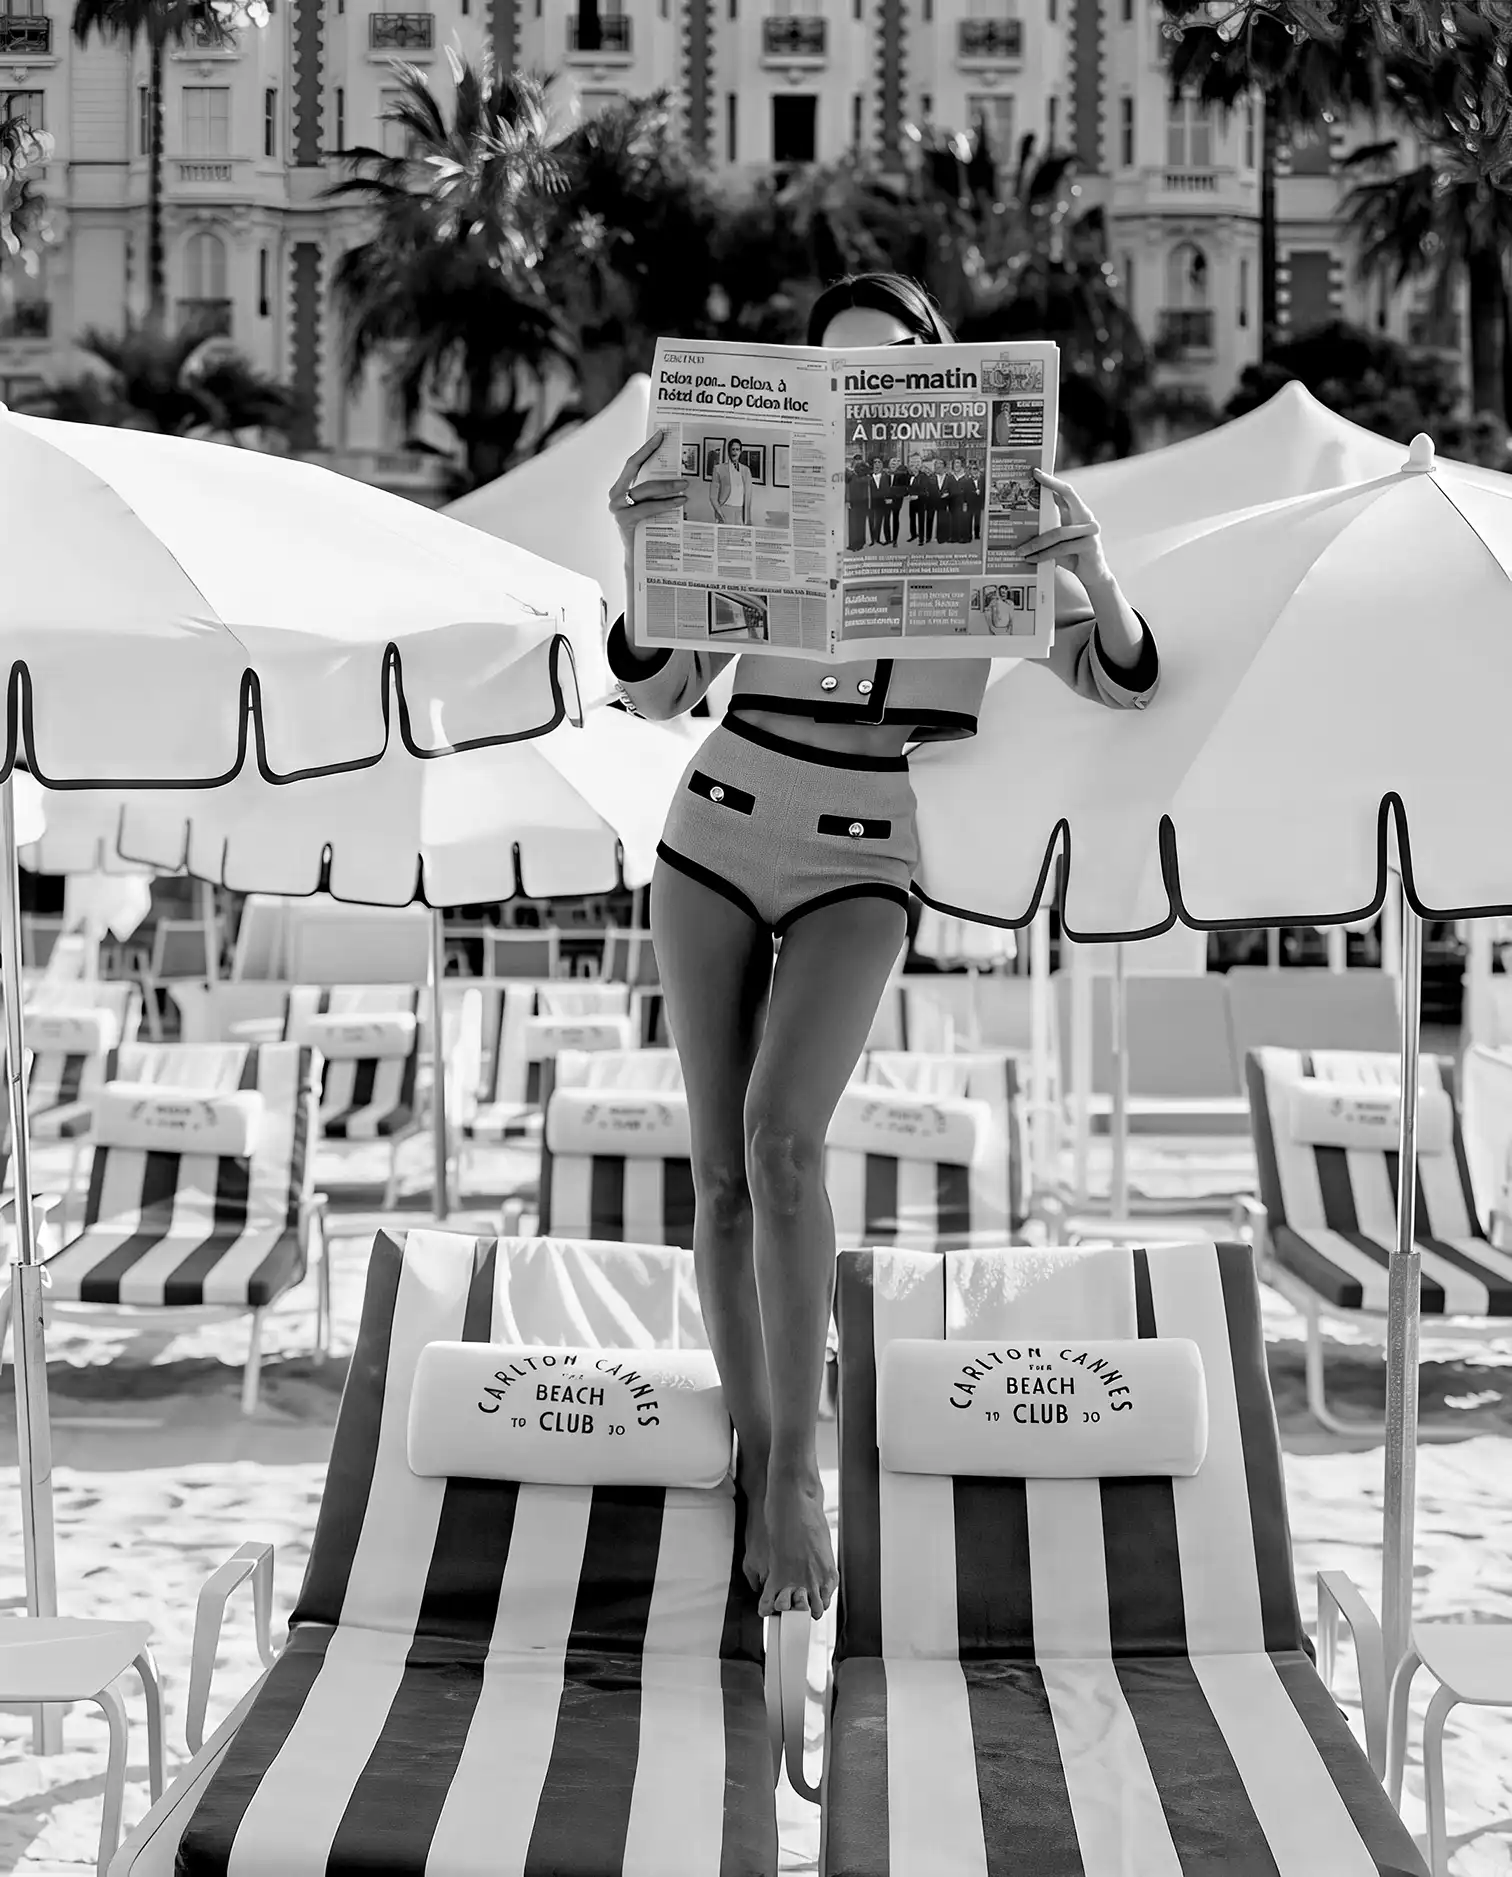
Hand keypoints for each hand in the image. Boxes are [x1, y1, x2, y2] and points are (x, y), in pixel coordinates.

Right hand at [610, 430, 688, 556]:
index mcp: (620, 488)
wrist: (638, 560)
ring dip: (667, 487)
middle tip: (679, 460)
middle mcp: (615, 496)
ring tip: (685, 486)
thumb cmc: (646, 531)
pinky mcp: (624, 520)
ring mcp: (618, 508)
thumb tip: (676, 474)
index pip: (632, 463)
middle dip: (657, 462)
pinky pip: (648, 507)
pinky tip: (680, 502)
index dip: (645, 448)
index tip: (660, 435)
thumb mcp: (648, 507)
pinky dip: (666, 504)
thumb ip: (653, 493)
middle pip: (637, 471)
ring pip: (645, 490)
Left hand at [1021, 468, 1111, 585]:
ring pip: (1058, 532)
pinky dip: (1044, 555)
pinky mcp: (1090, 545)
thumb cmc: (1073, 556)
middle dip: (1050, 485)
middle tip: (1033, 479)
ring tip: (1020, 550)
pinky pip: (1062, 548)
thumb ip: (1050, 526)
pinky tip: (1032, 559)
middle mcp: (1087, 517)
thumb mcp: (1059, 540)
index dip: (1052, 481)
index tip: (1036, 472)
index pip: (1066, 492)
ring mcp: (1091, 530)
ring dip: (1036, 543)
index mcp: (1079, 512)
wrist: (1093, 575)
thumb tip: (1026, 517)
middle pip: (1068, 495)